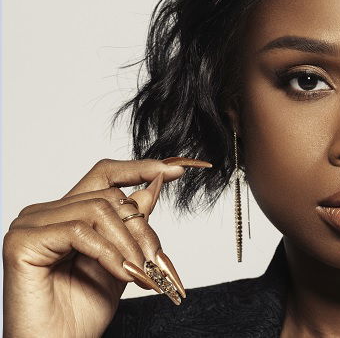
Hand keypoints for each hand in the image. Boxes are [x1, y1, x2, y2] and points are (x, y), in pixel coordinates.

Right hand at [2, 157, 211, 337]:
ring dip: (129, 245)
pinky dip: (109, 254)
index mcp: (66, 213)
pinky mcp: (22, 242)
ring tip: (141, 274)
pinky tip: (122, 274)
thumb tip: (153, 185)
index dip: (140, 169)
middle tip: (157, 263)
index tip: (176, 171)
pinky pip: (80, 231)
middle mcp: (45, 213)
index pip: (104, 175)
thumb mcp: (123, 260)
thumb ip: (132, 224)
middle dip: (142, 229)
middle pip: (109, 196)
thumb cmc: (82, 312)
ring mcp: (30, 224)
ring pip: (98, 211)